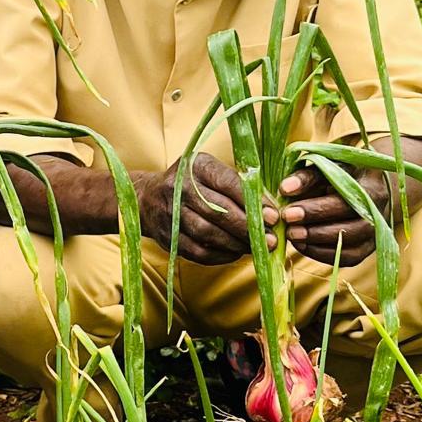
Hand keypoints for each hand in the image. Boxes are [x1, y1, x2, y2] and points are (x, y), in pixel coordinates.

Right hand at [144, 153, 266, 266]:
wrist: (148, 199)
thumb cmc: (192, 184)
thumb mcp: (210, 173)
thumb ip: (238, 186)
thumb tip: (270, 210)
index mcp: (195, 166)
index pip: (227, 183)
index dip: (251, 202)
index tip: (272, 216)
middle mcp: (179, 188)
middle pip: (218, 211)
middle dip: (248, 227)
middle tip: (270, 239)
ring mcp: (171, 213)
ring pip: (208, 233)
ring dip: (236, 243)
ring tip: (256, 248)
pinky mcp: (168, 236)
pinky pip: (198, 251)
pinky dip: (220, 255)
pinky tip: (235, 253)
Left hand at [279, 166, 391, 268]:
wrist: (362, 184)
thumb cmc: (339, 171)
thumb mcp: (326, 165)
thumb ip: (307, 176)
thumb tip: (285, 189)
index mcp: (372, 184)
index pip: (346, 200)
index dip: (317, 207)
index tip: (287, 206)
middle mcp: (379, 211)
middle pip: (352, 226)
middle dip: (316, 228)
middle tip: (288, 224)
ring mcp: (376, 232)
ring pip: (351, 245)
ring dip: (318, 243)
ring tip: (292, 235)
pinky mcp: (367, 248)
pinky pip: (347, 258)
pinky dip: (323, 254)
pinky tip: (302, 245)